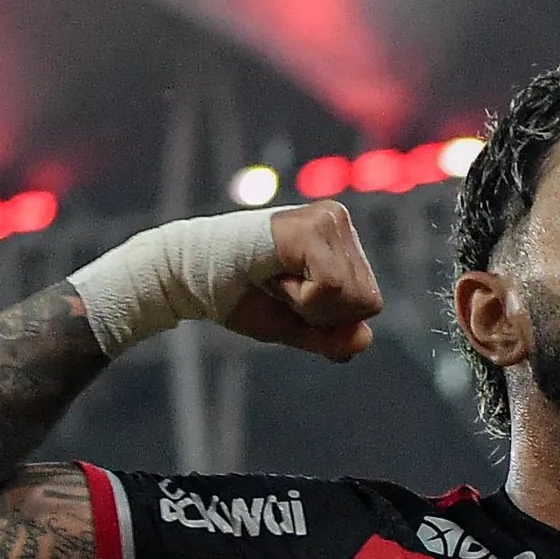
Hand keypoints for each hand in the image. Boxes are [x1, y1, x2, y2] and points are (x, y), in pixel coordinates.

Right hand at [222, 201, 383, 360]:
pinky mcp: (310, 228)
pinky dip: (301, 297)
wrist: (190, 280)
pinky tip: (274, 275)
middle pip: (367, 302)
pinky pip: (332, 287)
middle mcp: (339, 220)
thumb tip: (364, 339)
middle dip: (320, 312)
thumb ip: (333, 338)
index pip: (369, 304)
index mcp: (342, 240)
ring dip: (307, 303)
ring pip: (351, 297)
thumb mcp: (297, 326)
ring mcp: (327, 218)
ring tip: (274, 278)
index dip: (329, 318)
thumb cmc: (243, 297)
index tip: (289, 294)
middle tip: (279, 286)